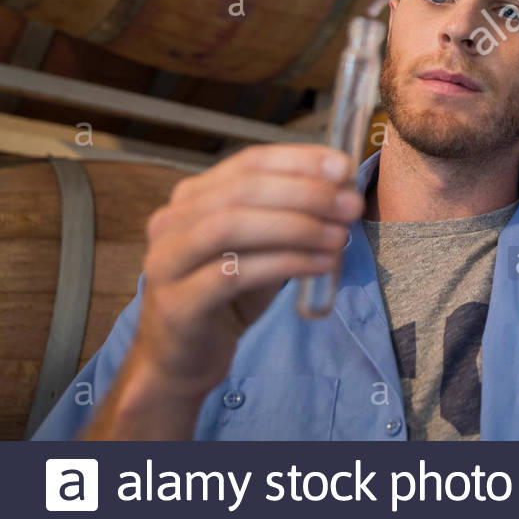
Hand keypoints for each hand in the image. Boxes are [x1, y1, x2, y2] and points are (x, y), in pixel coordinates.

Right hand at [128, 144, 362, 398]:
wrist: (184, 358)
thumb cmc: (228, 294)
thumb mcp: (263, 247)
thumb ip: (294, 217)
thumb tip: (346, 193)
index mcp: (193, 197)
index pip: (249, 162)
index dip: (299, 160)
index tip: (345, 167)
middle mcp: (172, 222)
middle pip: (242, 190)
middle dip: (305, 193)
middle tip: (350, 206)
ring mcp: (167, 261)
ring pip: (231, 226)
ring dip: (295, 227)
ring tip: (339, 236)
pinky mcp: (177, 303)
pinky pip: (233, 274)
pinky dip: (284, 264)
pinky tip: (322, 265)